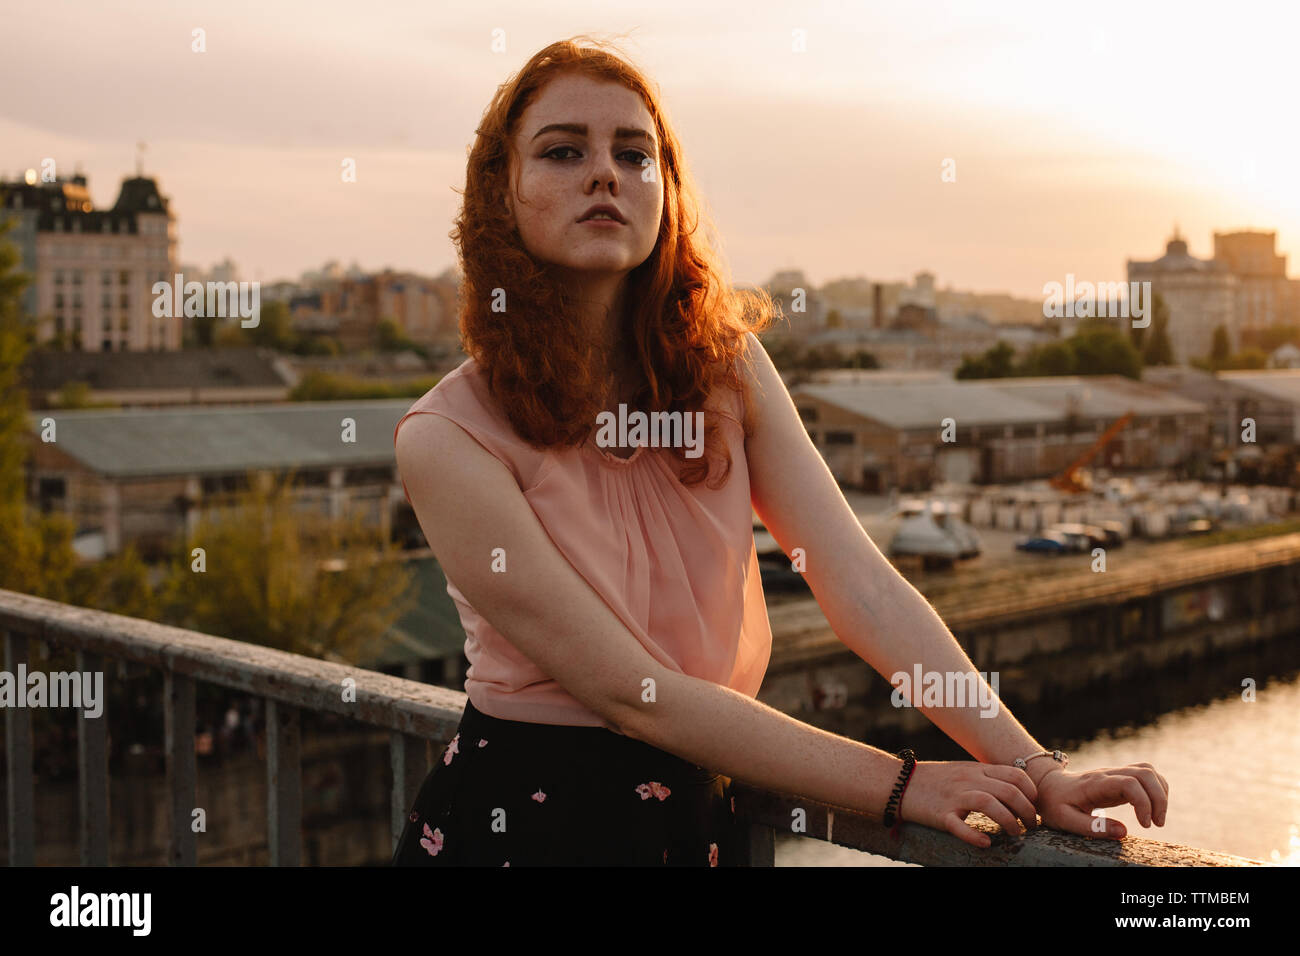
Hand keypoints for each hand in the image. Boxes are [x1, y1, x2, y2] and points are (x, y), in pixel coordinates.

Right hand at [898, 760, 1038, 847]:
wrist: (899, 782)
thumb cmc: (935, 780)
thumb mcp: (963, 770)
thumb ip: (986, 776)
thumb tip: (1015, 789)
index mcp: (976, 769)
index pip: (1015, 774)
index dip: (1031, 791)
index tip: (1033, 805)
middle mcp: (967, 780)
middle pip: (1008, 791)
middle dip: (1027, 811)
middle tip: (1030, 825)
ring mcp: (953, 796)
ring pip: (989, 804)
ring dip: (1009, 821)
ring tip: (1015, 834)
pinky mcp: (940, 814)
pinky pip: (959, 826)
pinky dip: (975, 836)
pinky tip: (986, 843)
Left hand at [1033, 763, 1168, 838]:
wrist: (1048, 787)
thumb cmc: (1055, 805)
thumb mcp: (1065, 820)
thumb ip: (1092, 826)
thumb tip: (1123, 832)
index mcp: (1095, 783)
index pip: (1129, 782)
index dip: (1144, 802)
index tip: (1144, 825)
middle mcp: (1108, 774)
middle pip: (1145, 772)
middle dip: (1159, 798)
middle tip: (1157, 823)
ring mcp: (1115, 773)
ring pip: (1148, 771)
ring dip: (1160, 793)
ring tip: (1156, 819)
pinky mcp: (1120, 778)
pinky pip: (1145, 775)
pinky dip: (1156, 790)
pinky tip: (1151, 809)